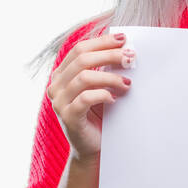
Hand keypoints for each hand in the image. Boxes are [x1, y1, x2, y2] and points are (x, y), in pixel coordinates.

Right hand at [47, 30, 134, 161]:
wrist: (93, 148)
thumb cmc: (99, 116)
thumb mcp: (100, 88)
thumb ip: (103, 70)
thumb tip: (124, 49)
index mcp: (61, 75)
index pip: (79, 49)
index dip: (101, 42)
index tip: (123, 39)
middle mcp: (56, 86)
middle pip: (82, 59)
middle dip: (109, 55)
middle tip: (130, 58)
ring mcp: (59, 102)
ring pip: (84, 77)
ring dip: (110, 77)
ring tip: (127, 83)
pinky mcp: (68, 117)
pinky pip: (85, 98)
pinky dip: (103, 95)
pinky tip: (115, 98)